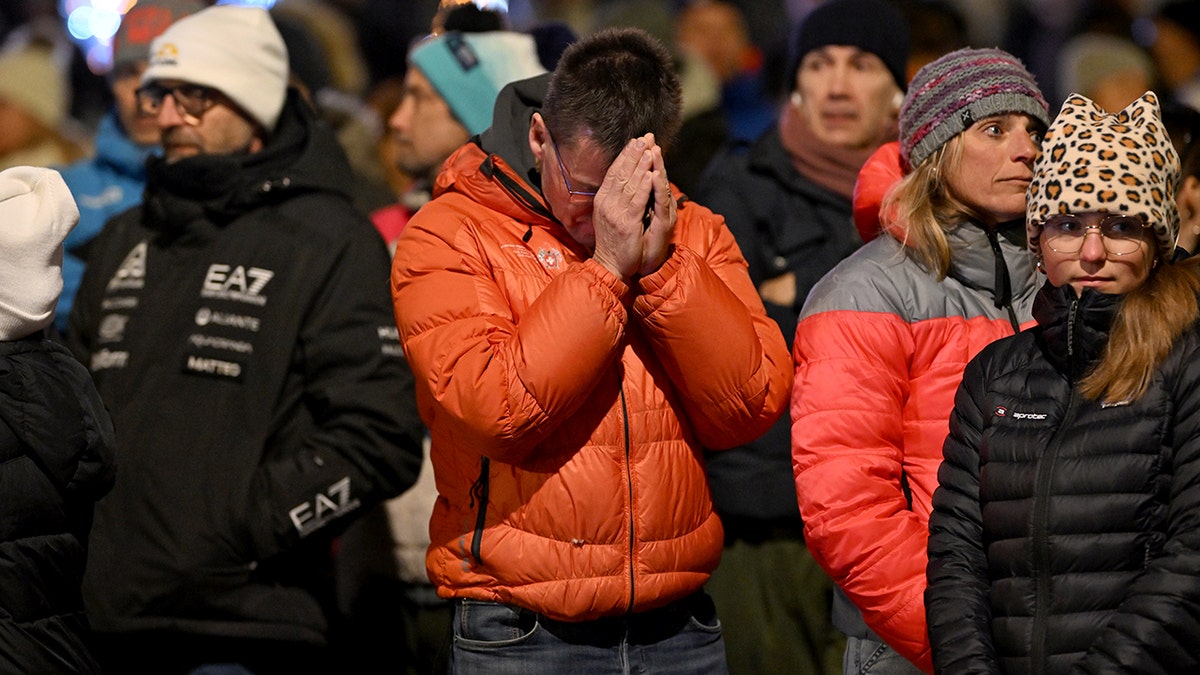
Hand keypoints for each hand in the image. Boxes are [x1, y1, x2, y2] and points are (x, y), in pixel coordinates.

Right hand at [591, 134, 675, 278]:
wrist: (610, 264)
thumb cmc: (613, 240)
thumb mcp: (610, 214)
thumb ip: (616, 196)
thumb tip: (625, 178)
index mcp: (603, 199)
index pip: (614, 172)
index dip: (625, 155)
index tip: (635, 140)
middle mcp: (607, 203)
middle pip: (621, 173)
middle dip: (634, 154)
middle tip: (645, 137)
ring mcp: (616, 213)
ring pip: (630, 184)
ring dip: (641, 166)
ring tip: (650, 150)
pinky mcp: (627, 224)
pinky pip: (637, 202)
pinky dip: (644, 187)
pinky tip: (651, 175)